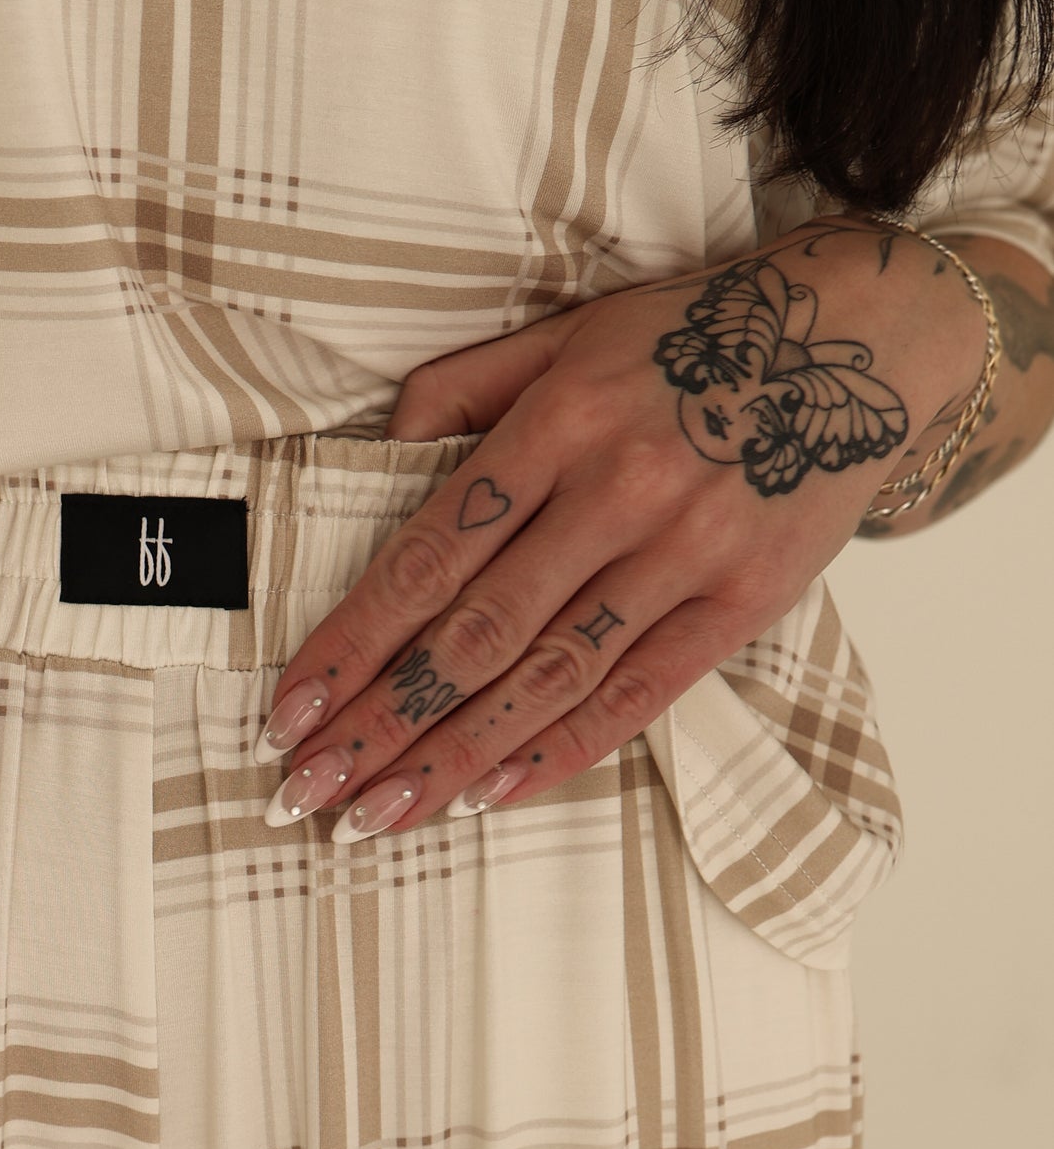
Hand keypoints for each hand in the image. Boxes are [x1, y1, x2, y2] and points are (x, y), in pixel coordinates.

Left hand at [255, 220, 987, 837]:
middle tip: (310, 787)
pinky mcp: (744, 602)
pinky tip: (490, 794)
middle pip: (476, 633)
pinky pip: (639, 694)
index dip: (352, 642)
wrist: (857, 338)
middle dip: (382, 722)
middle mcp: (617, 493)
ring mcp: (686, 554)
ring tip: (380, 816)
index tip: (290, 709)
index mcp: (558, 423)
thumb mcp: (567, 332)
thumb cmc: (690, 336)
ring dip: (454, 757)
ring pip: (549, 678)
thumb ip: (463, 390)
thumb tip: (374, 454)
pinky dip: (561, 750)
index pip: (429, 554)